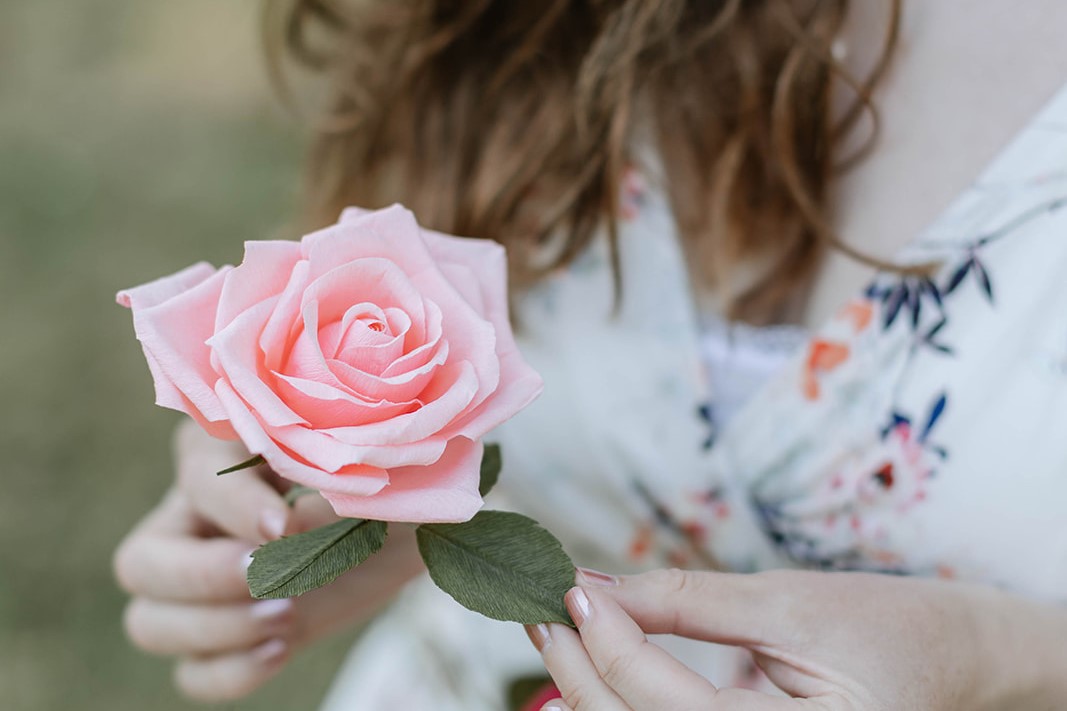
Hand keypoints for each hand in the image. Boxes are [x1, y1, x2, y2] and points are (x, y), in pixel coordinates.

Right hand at [113, 419, 423, 701]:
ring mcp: (203, 582)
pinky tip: (281, 647)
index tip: (283, 526)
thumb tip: (281, 532)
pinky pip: (194, 673)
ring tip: (286, 614)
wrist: (412, 521)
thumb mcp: (360, 469)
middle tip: (270, 579)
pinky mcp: (231, 632)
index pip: (195, 477)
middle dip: (202, 578)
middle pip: (141, 562)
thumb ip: (317, 493)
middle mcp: (194, 515)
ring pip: (150, 623)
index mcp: (220, 450)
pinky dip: (230, 672)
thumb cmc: (386, 474)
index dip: (233, 507)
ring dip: (215, 629)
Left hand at [527, 568, 1066, 710]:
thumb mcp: (786, 602)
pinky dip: (621, 705)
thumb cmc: (886, 627)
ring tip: (558, 632)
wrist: (951, 661)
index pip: (665, 702)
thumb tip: (596, 585)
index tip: (572, 588)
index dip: (610, 641)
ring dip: (589, 691)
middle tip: (544, 610)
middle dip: (580, 672)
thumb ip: (687, 599)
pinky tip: (596, 667)